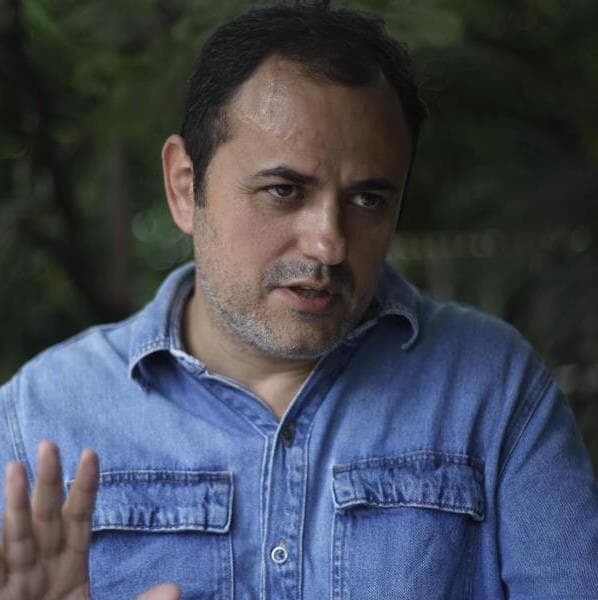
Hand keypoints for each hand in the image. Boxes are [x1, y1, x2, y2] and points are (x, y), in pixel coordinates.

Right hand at [0, 441, 180, 599]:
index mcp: (69, 571)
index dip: (85, 488)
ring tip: (14, 467)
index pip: (78, 520)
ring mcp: (15, 585)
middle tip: (50, 444)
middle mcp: (40, 571)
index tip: (91, 453)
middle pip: (46, 519)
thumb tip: (176, 589)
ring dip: (13, 505)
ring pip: (16, 538)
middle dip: (48, 483)